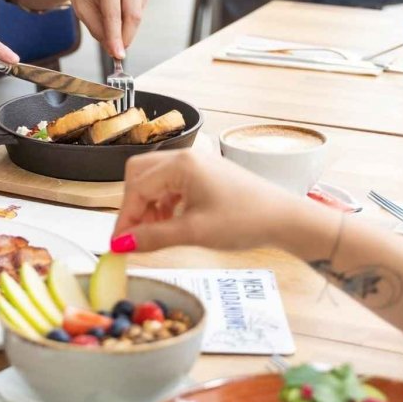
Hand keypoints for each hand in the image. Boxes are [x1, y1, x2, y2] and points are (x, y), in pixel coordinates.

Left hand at [60, 0, 148, 59]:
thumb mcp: (80, 7)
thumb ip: (97, 28)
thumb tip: (112, 47)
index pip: (114, 14)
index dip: (116, 37)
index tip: (117, 55)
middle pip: (132, 15)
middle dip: (125, 37)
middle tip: (117, 50)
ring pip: (138, 13)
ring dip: (126, 27)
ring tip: (109, 23)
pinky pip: (140, 8)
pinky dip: (130, 17)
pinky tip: (117, 10)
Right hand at [111, 150, 311, 252]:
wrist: (285, 218)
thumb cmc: (246, 220)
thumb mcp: (194, 232)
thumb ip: (153, 237)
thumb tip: (122, 244)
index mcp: (181, 164)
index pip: (136, 188)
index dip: (124, 219)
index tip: (117, 245)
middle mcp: (186, 157)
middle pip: (140, 175)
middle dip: (133, 206)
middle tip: (134, 235)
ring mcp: (197, 163)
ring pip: (155, 179)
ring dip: (148, 205)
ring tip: (155, 232)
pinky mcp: (205, 173)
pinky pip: (172, 183)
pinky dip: (164, 202)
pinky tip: (171, 222)